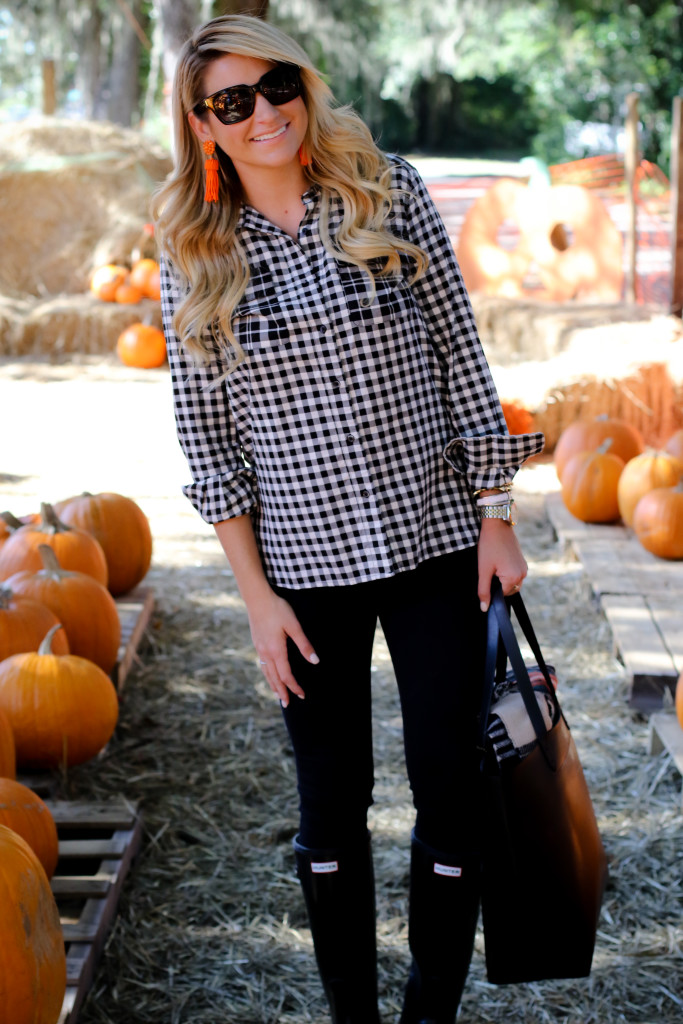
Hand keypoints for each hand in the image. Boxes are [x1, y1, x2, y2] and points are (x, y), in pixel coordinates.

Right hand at [246, 589, 318, 706]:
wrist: (257, 598)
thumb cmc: (277, 610)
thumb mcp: (294, 626)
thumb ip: (304, 644)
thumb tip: (315, 661)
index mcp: (276, 651)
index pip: (286, 675)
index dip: (294, 686)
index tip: (302, 695)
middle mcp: (266, 653)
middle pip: (274, 678)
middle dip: (282, 692)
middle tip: (287, 704)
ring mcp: (259, 648)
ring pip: (266, 673)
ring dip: (273, 685)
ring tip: (278, 695)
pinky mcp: (257, 643)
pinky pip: (262, 665)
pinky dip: (267, 675)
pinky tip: (269, 674)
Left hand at [477, 518, 527, 611]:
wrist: (497, 525)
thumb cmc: (489, 546)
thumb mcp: (483, 570)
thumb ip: (484, 591)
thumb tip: (484, 609)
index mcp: (514, 578)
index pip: (502, 595)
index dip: (492, 589)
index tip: (486, 576)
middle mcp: (523, 574)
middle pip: (508, 590)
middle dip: (498, 585)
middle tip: (488, 570)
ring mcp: (524, 567)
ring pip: (511, 582)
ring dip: (502, 578)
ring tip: (493, 564)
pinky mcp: (522, 561)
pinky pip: (514, 573)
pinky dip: (506, 572)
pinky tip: (498, 561)